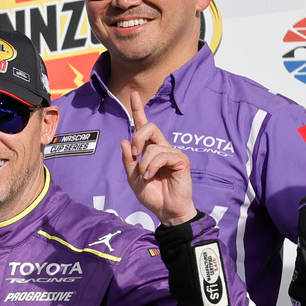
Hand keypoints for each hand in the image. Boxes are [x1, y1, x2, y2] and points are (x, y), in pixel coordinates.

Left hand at [120, 92, 197, 225]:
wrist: (165, 210)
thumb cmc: (152, 194)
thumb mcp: (133, 178)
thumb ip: (128, 161)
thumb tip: (124, 141)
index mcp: (150, 150)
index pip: (144, 126)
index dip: (139, 110)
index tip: (134, 95)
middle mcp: (162, 147)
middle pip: (149, 127)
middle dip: (138, 137)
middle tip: (135, 154)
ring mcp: (173, 153)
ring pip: (153, 146)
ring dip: (144, 163)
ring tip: (147, 176)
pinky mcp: (181, 160)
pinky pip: (163, 155)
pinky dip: (153, 166)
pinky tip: (153, 176)